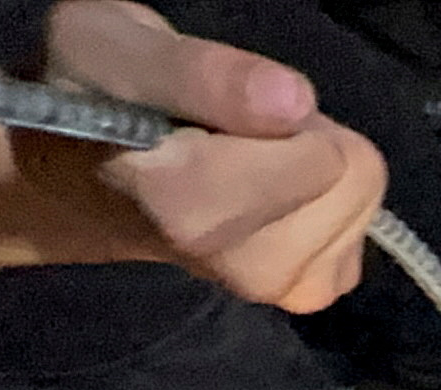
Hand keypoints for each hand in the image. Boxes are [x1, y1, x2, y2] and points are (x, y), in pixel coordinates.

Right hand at [42, 0, 386, 311]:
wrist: (79, 177)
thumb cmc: (95, 99)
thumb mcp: (112, 46)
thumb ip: (200, 73)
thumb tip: (293, 103)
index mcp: (188, 204)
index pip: (322, 154)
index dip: (279, 106)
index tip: (215, 107)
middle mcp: (236, 262)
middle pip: (353, 173)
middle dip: (302, 137)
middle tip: (229, 129)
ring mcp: (275, 285)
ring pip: (361, 199)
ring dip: (309, 169)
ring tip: (238, 160)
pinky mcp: (304, 291)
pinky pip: (359, 229)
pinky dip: (321, 205)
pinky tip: (263, 196)